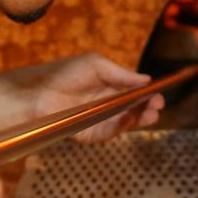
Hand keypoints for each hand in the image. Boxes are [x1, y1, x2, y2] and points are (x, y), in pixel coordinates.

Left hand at [11, 53, 163, 142]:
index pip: (133, 91)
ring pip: (126, 121)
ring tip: (151, 113)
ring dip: (141, 118)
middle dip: (148, 107)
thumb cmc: (62, 74)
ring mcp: (100, 120)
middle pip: (133, 108)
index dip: (147, 93)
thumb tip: (146, 79)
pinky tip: (133, 119)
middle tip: (158, 105)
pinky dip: (124, 127)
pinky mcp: (92, 134)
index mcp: (108, 85)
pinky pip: (112, 132)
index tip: (160, 93)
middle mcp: (106, 103)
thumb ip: (121, 73)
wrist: (38, 94)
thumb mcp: (95, 64)